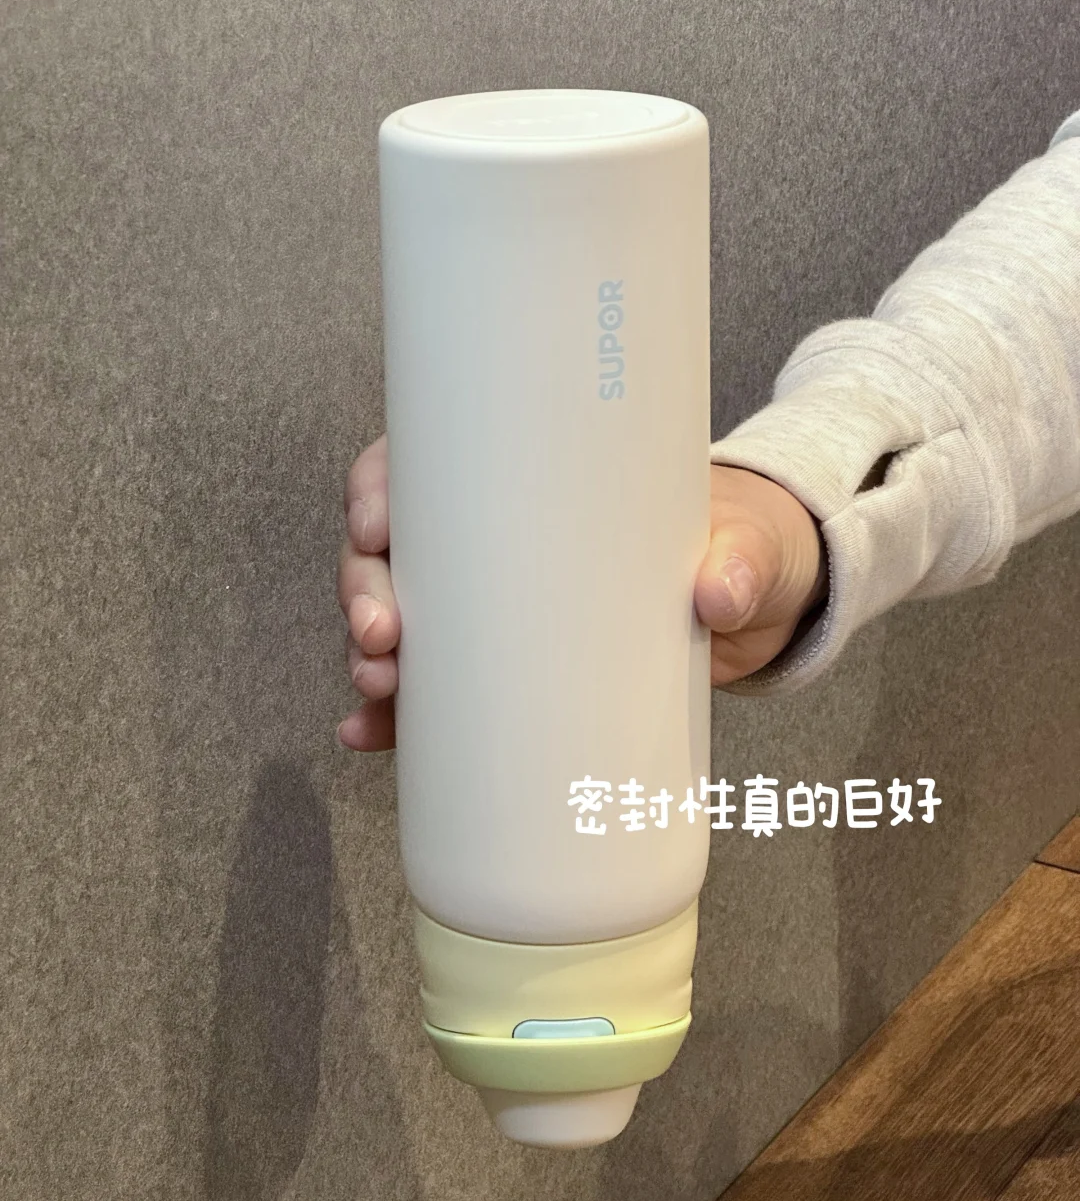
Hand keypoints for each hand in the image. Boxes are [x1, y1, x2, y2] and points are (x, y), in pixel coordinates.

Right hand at [336, 440, 825, 750]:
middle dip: (364, 589)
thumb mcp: (746, 542)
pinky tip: (371, 734)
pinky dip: (395, 715)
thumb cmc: (738, 543)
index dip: (378, 488)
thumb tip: (716, 594)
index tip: (375, 524)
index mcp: (533, 482)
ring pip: (399, 621)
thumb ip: (739, 560)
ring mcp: (495, 611)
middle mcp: (494, 542)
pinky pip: (434, 692)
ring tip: (381, 690)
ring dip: (370, 656)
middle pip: (392, 550)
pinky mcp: (511, 672)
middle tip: (382, 632)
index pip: (427, 466)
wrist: (761, 603)